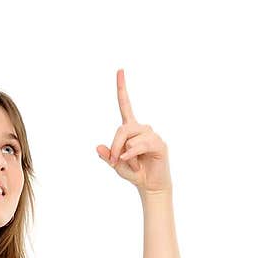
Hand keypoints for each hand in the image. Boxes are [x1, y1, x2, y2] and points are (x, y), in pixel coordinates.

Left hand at [96, 67, 172, 194]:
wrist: (151, 187)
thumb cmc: (135, 173)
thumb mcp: (116, 164)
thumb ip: (108, 155)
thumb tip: (97, 147)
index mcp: (131, 129)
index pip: (125, 105)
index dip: (122, 88)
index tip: (120, 70)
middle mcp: (142, 128)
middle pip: (122, 129)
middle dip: (114, 146)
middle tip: (114, 162)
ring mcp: (151, 135)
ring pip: (129, 138)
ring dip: (124, 154)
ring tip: (132, 164)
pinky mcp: (159, 144)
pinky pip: (139, 145)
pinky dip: (131, 154)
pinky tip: (132, 162)